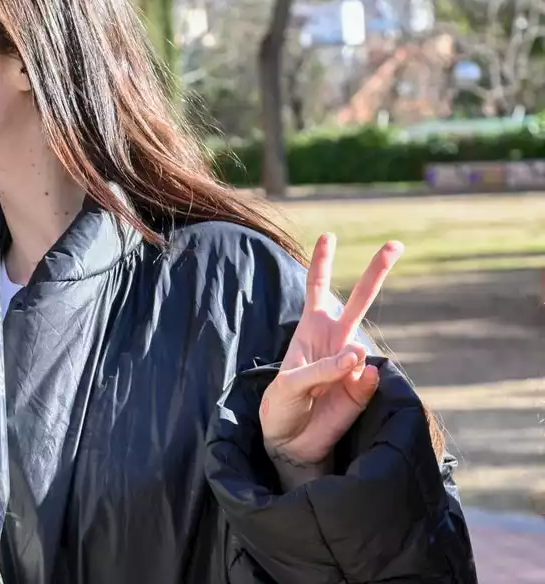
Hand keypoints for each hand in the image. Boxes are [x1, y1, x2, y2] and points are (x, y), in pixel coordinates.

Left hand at [260, 233, 402, 488]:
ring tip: (342, 361)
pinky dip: (358, 381)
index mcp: (311, 330)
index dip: (322, 264)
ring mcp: (351, 365)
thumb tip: (361, 356)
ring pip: (366, 342)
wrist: (290, 441)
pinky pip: (367, 378)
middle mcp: (334, 342)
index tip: (328, 236)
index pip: (317, 290)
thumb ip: (322, 369)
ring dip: (357, 349)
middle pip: (357, 301)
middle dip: (377, 273)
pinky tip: (344, 386)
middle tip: (396, 244)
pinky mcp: (361, 390)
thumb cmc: (282, 406)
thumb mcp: (289, 385)